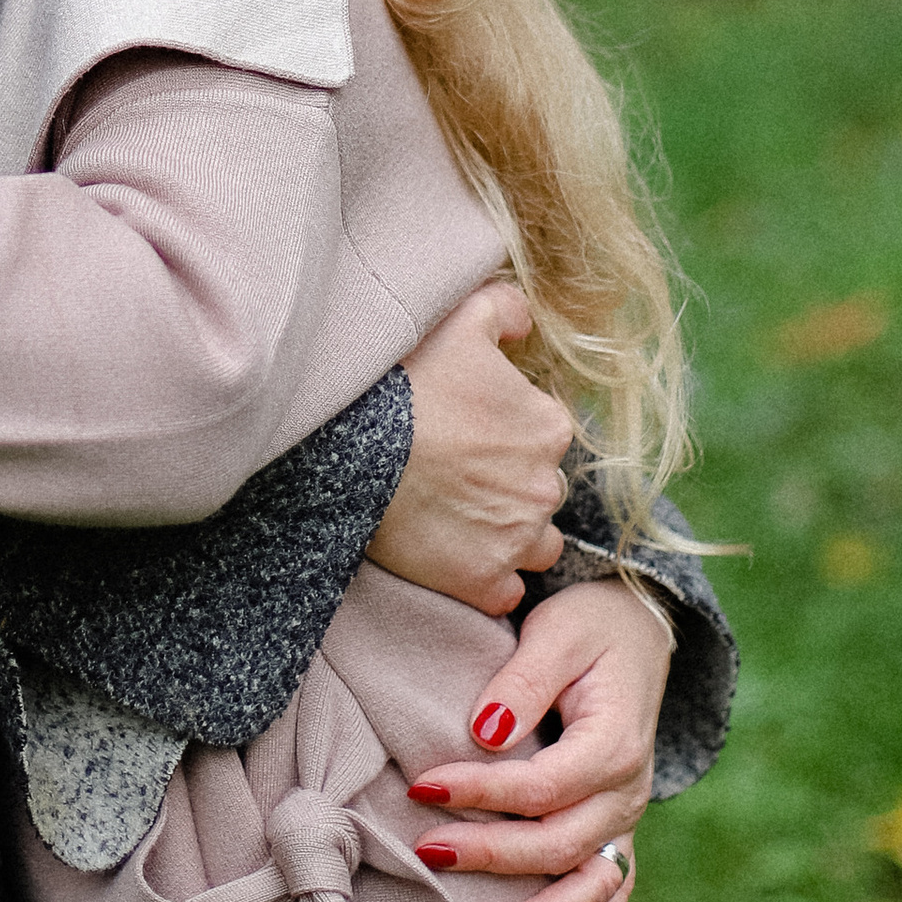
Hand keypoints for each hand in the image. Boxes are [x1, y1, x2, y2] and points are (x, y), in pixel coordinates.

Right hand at [366, 281, 573, 615]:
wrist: (352, 448)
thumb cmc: (407, 380)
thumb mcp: (460, 320)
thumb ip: (506, 309)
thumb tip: (525, 320)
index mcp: (548, 427)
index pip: (547, 436)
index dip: (511, 432)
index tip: (473, 432)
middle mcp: (544, 487)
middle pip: (542, 491)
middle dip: (512, 485)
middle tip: (460, 473)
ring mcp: (515, 540)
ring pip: (536, 545)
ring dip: (511, 535)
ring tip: (463, 519)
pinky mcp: (483, 582)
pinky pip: (505, 592)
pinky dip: (487, 579)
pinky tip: (455, 555)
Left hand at [404, 576, 671, 901]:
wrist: (639, 626)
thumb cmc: (590, 624)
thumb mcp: (558, 631)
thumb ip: (524, 679)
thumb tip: (486, 730)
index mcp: (614, 741)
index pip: (541, 785)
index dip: (481, 792)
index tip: (421, 787)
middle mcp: (627, 787)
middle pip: (559, 839)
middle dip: (492, 852)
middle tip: (427, 852)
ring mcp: (627, 812)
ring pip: (591, 877)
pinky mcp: (620, 821)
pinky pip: (619, 881)